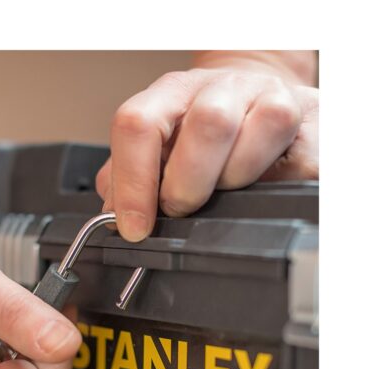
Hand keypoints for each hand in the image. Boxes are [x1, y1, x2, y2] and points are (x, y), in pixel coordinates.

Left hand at [97, 56, 317, 241]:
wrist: (255, 100)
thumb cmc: (197, 135)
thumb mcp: (155, 150)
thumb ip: (125, 180)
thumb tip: (114, 216)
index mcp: (171, 94)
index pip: (139, 124)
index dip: (133, 183)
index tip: (135, 227)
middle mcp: (219, 87)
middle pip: (207, 125)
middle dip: (188, 186)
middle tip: (184, 207)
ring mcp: (268, 96)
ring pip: (256, 136)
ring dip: (233, 181)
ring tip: (226, 188)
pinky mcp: (308, 118)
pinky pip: (297, 162)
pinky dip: (274, 185)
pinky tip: (262, 183)